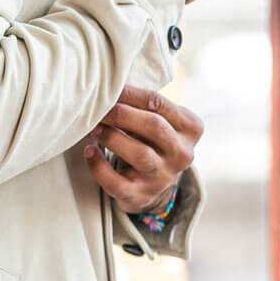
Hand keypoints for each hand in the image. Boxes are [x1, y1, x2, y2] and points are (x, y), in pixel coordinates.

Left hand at [82, 85, 203, 214]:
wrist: (155, 185)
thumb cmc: (152, 141)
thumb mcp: (160, 120)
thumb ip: (144, 104)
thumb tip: (107, 84)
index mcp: (190, 128)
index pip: (159, 103)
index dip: (130, 94)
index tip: (108, 88)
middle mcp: (182, 154)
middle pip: (154, 127)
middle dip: (122, 114)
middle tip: (98, 108)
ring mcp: (163, 177)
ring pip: (140, 155)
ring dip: (112, 138)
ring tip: (94, 128)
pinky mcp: (141, 196)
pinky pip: (118, 183)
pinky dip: (99, 167)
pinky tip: (89, 152)